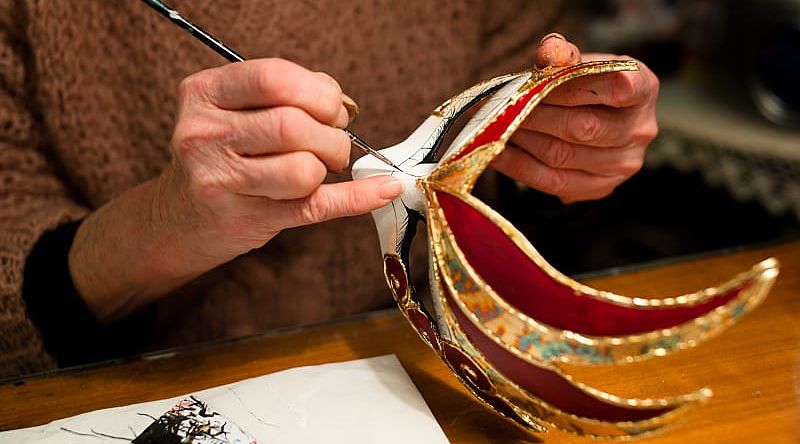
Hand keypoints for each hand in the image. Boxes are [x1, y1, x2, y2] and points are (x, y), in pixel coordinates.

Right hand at [69, 58, 401, 319]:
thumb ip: (281, 94)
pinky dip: (359, 197)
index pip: (273, 78)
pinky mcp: (248, 221)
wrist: (174, 218)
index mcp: (203, 95)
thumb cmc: (217, 155)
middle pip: (294, 125)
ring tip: (322, 166)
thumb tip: (340, 102)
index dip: (318, 91)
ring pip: (304, 170)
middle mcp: (206, 137)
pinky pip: (316, 207)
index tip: (330, 106)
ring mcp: (223, 183)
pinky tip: (383, 189)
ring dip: (329, 166)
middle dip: (331, 133)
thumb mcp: (228, 110)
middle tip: (333, 141)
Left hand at [493, 34, 658, 202]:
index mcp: (644, 89)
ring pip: (562, 155)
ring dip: (522, 139)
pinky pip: (552, 181)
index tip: (537, 82)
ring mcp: (623, 164)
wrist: (596, 118)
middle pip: (581, 127)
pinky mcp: (599, 188)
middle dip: (534, 114)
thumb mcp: (581, 61)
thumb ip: (564, 54)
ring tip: (495, 126)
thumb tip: (548, 54)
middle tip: (502, 106)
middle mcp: (640, 130)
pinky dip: (518, 166)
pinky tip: (496, 152)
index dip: (573, 87)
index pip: (618, 89)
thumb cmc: (588, 84)